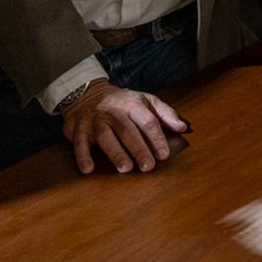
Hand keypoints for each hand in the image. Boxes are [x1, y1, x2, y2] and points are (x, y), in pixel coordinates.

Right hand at [61, 79, 189, 174]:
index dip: (156, 138)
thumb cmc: (122, 101)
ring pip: (105, 136)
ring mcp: (95, 120)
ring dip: (115, 152)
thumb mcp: (145, 100)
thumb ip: (165, 113)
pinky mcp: (79, 129)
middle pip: (128, 131)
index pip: (147, 121)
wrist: (87, 93)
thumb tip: (183, 127)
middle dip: (139, 149)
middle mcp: (114, 112)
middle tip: (148, 166)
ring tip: (125, 168)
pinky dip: (83, 156)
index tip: (163, 154)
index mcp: (132, 104)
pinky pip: (79, 143)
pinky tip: (88, 169)